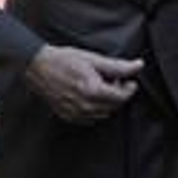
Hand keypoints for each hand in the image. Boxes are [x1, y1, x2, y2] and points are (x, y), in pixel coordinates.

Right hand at [23, 45, 142, 123]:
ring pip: (104, 113)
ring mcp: (76, 113)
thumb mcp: (93, 59)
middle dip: (118, 94)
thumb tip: (139, 65)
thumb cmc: (64, 60)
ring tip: (99, 87)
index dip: (129, 88)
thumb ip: (118, 66)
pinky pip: (91, 118)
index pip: (123, 97)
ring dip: (107, 102)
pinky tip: (88, 95)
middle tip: (112, 80)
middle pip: (115, 106)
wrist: (38, 67)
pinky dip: (95, 109)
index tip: (128, 80)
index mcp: (94, 91)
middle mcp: (86, 106)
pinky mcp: (69, 117)